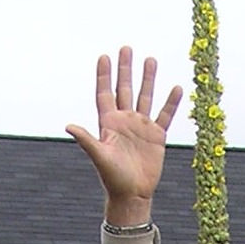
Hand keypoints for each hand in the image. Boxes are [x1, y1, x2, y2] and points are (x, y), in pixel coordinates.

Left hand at [66, 49, 182, 227]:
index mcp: (109, 123)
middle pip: (125, 89)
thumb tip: (68, 126)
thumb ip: (86, 139)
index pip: (105, 93)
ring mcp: (141, 127)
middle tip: (126, 48)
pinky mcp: (156, 136)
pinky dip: (171, 103)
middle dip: (125, 69)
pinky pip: (165, 115)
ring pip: (145, 97)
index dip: (104, 75)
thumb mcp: (99, 157)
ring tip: (151, 59)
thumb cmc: (112, 178)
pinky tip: (176, 88)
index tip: (104, 56)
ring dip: (148, 79)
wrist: (132, 195)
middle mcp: (125, 121)